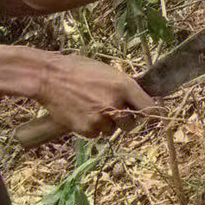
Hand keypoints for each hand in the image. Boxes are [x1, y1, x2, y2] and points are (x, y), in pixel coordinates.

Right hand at [36, 52, 157, 138]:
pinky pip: (96, 134)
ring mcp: (101, 119)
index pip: (150, 108)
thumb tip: (140, 99)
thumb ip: (124, 87)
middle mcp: (115, 104)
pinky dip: (91, 127)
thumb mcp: (107, 71)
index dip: (153, 114)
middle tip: (111, 109)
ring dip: (106, 123)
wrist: (48, 77)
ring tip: (89, 107)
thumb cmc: (78, 70)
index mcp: (123, 86)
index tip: (156, 118)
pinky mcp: (87, 130)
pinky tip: (80, 112)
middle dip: (125, 119)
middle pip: (132, 124)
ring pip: (112, 130)